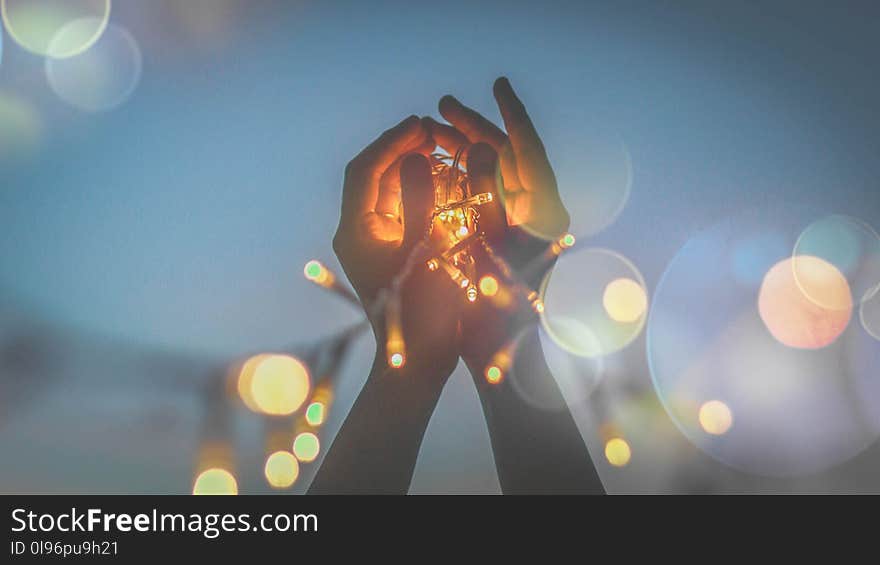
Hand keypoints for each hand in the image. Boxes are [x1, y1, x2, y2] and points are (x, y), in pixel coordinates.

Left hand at [333, 115, 460, 383]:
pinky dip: (418, 190)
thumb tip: (414, 157)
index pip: (364, 170)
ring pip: (386, 190)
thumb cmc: (423, 313)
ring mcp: (371, 243)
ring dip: (411, 167)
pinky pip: (399, 209)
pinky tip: (443, 180)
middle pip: (371, 176)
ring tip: (442, 148)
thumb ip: (418, 201)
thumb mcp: (425, 251)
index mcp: (355, 231)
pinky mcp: (389, 252)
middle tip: (434, 130)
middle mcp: (356, 232)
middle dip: (401, 149)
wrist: (418, 361)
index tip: (422, 124)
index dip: (392, 141)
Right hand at [426, 77, 569, 374]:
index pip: (531, 152)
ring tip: (430, 135)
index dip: (513, 116)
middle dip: (474, 132)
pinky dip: (461, 180)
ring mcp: (522, 227)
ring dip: (464, 154)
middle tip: (439, 110)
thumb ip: (484, 200)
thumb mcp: (486, 251)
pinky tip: (434, 170)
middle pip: (509, 159)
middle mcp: (539, 216)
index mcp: (545, 215)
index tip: (497, 86)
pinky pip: (484, 198)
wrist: (503, 363)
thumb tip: (480, 150)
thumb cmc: (496, 314)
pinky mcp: (506, 240)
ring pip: (494, 177)